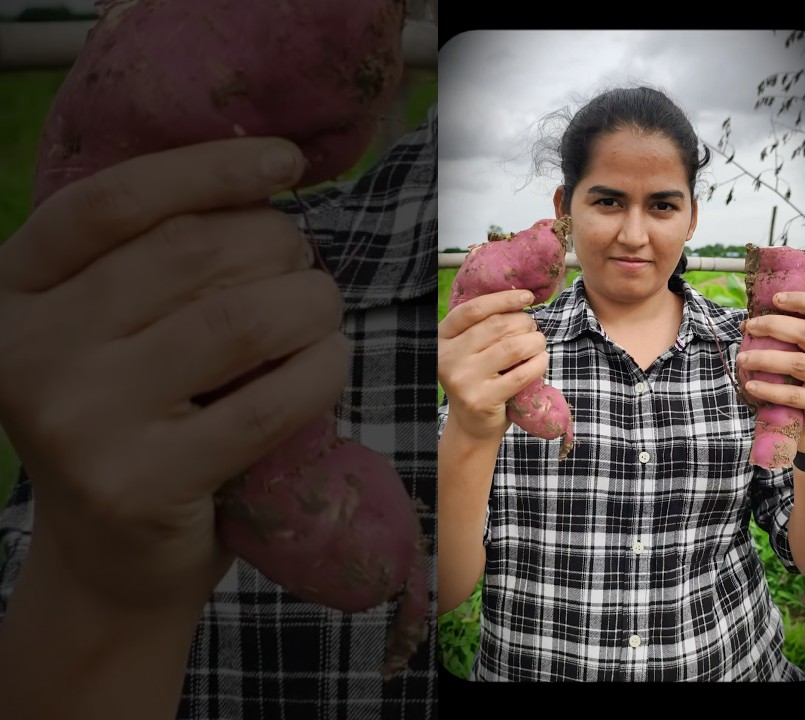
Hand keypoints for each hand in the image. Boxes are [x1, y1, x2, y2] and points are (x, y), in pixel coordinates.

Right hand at [0, 138, 348, 611]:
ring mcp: (79, 419)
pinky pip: (270, 398)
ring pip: (240, 318)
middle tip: (304, 270)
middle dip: (278, 247)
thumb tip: (269, 181)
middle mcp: (28, 348)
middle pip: (191, 253)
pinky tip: (329, 361)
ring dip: (310, 303)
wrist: (111, 561)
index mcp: (13, 291)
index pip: (114, 202)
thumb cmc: (134, 422)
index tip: (284, 161)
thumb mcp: (113, 331)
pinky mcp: (140, 481)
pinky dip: (322, 368)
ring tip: (322, 311)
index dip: (209, 168)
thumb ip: (154, 261)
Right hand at [438, 289, 548, 442]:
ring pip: (512, 347)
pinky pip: (521, 374)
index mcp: (443, 338)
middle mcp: (448, 357)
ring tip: (539, 343)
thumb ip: (484, 328)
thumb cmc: (478, 379)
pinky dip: (538, 363)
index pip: (474, 310)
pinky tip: (541, 360)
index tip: (527, 297)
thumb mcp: (471, 351)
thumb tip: (521, 300)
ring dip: (535, 341)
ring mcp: (463, 379)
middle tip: (533, 329)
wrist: (472, 425)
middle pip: (497, 326)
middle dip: (524, 323)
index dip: (503, 299)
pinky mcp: (482, 399)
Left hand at [737, 291, 804, 446]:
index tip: (776, 298)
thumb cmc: (800, 377)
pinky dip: (769, 389)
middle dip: (775, 326)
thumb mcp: (798, 352)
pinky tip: (750, 385)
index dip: (804, 301)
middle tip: (750, 327)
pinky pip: (793, 395)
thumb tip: (746, 323)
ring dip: (765, 358)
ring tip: (742, 359)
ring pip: (798, 363)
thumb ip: (782, 336)